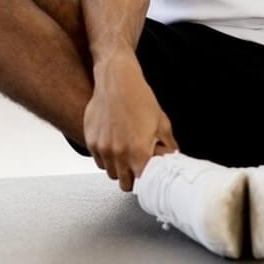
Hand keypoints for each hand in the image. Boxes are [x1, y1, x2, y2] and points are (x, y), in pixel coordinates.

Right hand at [83, 53, 177, 191]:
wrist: (117, 80)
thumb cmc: (139, 98)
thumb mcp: (162, 122)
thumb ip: (168, 146)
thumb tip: (173, 158)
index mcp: (139, 152)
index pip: (142, 183)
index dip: (146, 182)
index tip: (147, 178)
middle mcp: (119, 154)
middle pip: (123, 183)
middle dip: (131, 178)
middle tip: (136, 167)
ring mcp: (103, 148)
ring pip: (110, 172)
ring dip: (117, 168)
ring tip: (124, 152)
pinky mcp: (91, 141)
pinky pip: (98, 160)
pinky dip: (105, 157)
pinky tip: (113, 144)